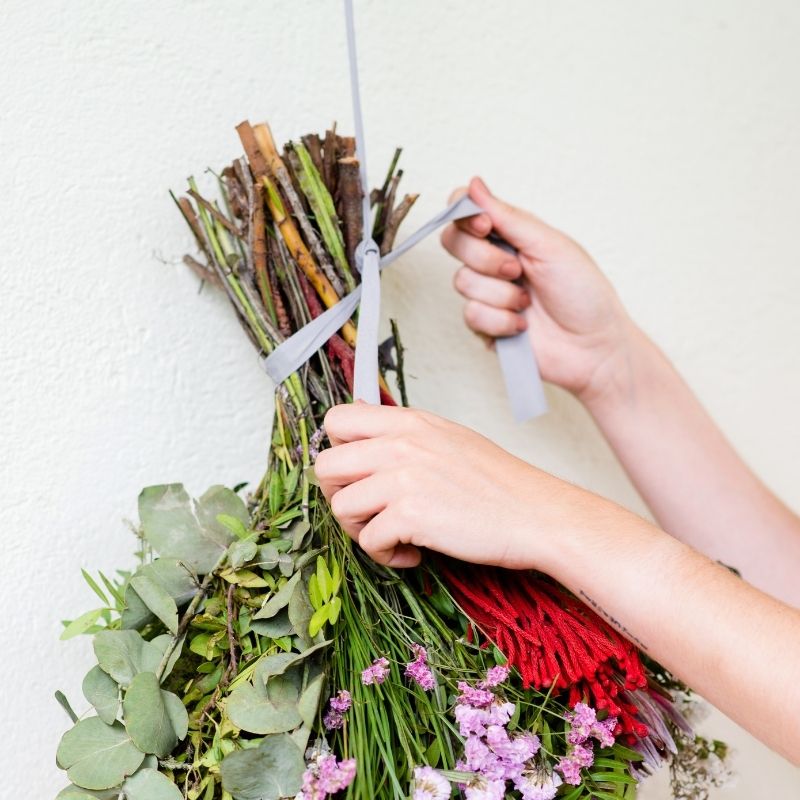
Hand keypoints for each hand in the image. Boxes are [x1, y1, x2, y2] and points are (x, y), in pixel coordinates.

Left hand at [315, 403, 588, 569]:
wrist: (536, 514)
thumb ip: (401, 431)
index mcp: (408, 422)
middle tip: (367, 511)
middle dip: (338, 495)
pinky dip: (386, 554)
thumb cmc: (497, 482)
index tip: (357, 473)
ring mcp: (404, 479)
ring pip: (340, 507)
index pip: (336, 419)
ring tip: (394, 534)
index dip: (337, 449)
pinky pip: (369, 541)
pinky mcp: (411, 515)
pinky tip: (413, 551)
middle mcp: (400, 445)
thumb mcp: (446, 436)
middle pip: (324, 466)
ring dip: (361, 530)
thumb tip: (362, 418)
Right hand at [441, 177, 632, 403]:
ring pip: (462, 281)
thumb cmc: (584, 293)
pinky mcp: (484, 325)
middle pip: (453, 242)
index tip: (486, 227)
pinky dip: (500, 320)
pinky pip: (470, 314)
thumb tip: (474, 184)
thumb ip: (508, 217)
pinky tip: (522, 324)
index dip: (465, 216)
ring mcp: (486, 293)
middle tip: (517, 270)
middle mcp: (493, 261)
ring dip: (500, 294)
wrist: (594, 347)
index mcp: (511, 235)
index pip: (466, 213)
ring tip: (527, 303)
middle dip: (485, 258)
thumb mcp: (549, 245)